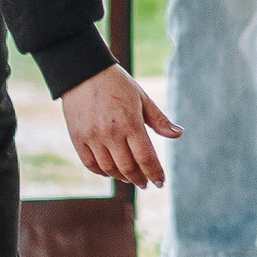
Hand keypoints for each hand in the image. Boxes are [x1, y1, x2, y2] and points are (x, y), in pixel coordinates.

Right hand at [62, 65, 179, 186]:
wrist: (83, 72)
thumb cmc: (117, 84)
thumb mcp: (141, 98)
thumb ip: (159, 120)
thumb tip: (178, 135)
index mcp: (130, 122)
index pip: (146, 157)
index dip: (155, 173)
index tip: (160, 183)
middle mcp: (111, 133)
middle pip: (127, 168)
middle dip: (139, 179)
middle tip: (145, 184)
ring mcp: (92, 137)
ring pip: (109, 169)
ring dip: (121, 177)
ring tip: (128, 178)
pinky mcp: (78, 138)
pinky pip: (90, 164)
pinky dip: (101, 171)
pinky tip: (109, 171)